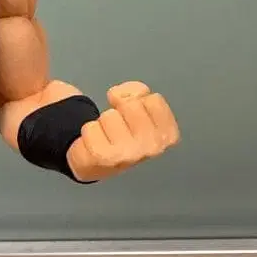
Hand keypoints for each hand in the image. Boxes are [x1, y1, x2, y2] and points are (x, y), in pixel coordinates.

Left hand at [66, 81, 180, 181]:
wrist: (98, 163)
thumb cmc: (124, 133)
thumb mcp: (140, 109)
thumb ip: (137, 93)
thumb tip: (117, 95)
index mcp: (167, 136)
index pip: (153, 100)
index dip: (139, 102)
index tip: (134, 117)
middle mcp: (152, 148)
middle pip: (130, 105)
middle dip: (120, 111)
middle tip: (118, 128)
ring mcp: (128, 154)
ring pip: (109, 115)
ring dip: (103, 122)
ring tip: (107, 136)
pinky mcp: (102, 157)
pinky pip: (90, 126)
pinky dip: (89, 131)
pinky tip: (95, 143)